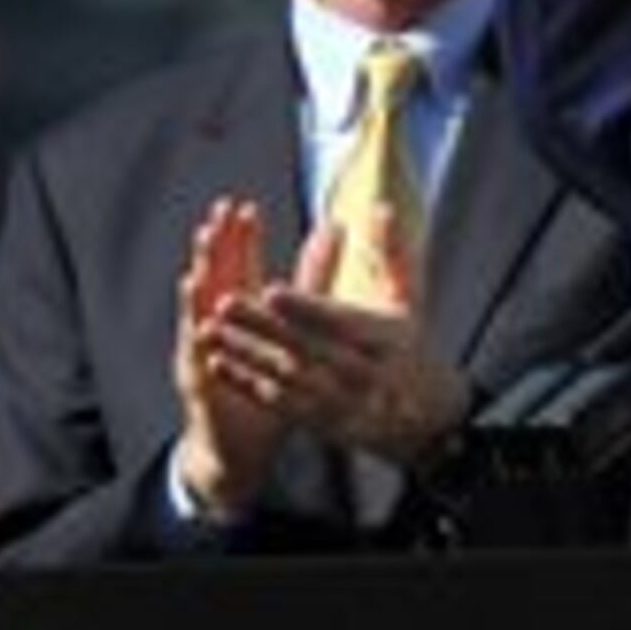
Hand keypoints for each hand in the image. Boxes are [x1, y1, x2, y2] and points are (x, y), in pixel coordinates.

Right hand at [172, 199, 288, 520]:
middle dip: (215, 249)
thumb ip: (311, 281)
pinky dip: (194, 329)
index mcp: (239, 312)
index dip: (239, 238)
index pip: (237, 265)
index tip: (243, 207)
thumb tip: (335, 233)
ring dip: (198, 283)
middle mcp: (215, 326)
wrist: (238, 445)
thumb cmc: (267, 383)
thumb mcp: (293, 331)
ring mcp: (202, 352)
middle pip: (214, 278)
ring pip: (199, 310)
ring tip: (201, 255)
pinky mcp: (199, 379)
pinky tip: (195, 314)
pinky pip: (196, 351)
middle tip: (217, 217)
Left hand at [206, 217, 471, 466]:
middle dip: (264, 328)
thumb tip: (380, 208)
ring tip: (209, 328)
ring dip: (244, 354)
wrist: (421, 415)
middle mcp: (365, 375)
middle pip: (307, 350)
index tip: (271, 289)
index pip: (341, 323)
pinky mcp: (321, 422)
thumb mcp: (409, 300)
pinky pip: (278, 404)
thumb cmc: (407, 344)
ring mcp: (342, 403)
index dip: (305, 307)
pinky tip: (217, 363)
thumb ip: (392, 254)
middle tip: (225, 303)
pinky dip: (246, 384)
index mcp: (387, 341)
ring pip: (285, 378)